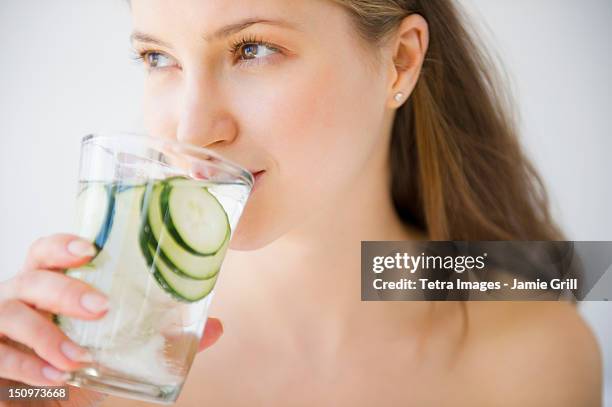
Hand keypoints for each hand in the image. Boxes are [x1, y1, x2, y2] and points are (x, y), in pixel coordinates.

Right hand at [0, 234, 223, 406]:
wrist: (48, 392)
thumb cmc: (82, 354)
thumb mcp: (125, 342)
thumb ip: (166, 334)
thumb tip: (217, 327)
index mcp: (51, 280)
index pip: (47, 249)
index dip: (64, 245)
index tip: (92, 250)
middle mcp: (22, 295)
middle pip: (33, 278)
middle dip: (65, 290)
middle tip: (100, 307)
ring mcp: (2, 324)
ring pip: (12, 314)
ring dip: (46, 334)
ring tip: (77, 356)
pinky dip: (27, 366)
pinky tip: (55, 377)